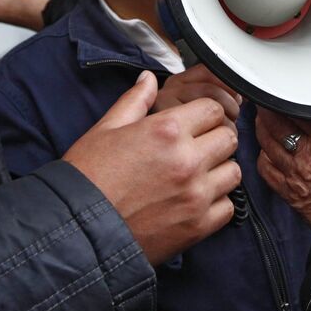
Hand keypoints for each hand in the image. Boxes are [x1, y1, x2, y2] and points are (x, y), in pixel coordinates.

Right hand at [62, 72, 240, 264]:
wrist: (77, 231)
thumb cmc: (87, 178)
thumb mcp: (106, 129)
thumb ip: (135, 100)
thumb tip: (148, 79)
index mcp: (168, 130)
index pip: (213, 109)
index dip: (204, 113)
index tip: (196, 122)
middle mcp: (188, 160)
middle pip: (229, 138)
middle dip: (215, 138)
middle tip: (197, 147)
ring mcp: (196, 195)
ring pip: (234, 171)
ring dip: (219, 170)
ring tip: (198, 174)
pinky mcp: (198, 226)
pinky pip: (229, 206)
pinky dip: (217, 202)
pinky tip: (196, 199)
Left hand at [255, 110, 310, 230]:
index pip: (297, 110)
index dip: (286, 100)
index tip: (284, 95)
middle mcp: (307, 153)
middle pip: (275, 123)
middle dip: (267, 110)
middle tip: (265, 104)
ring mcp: (294, 173)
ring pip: (266, 143)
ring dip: (261, 130)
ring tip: (262, 123)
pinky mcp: (288, 192)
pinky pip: (265, 170)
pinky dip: (262, 158)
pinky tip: (266, 154)